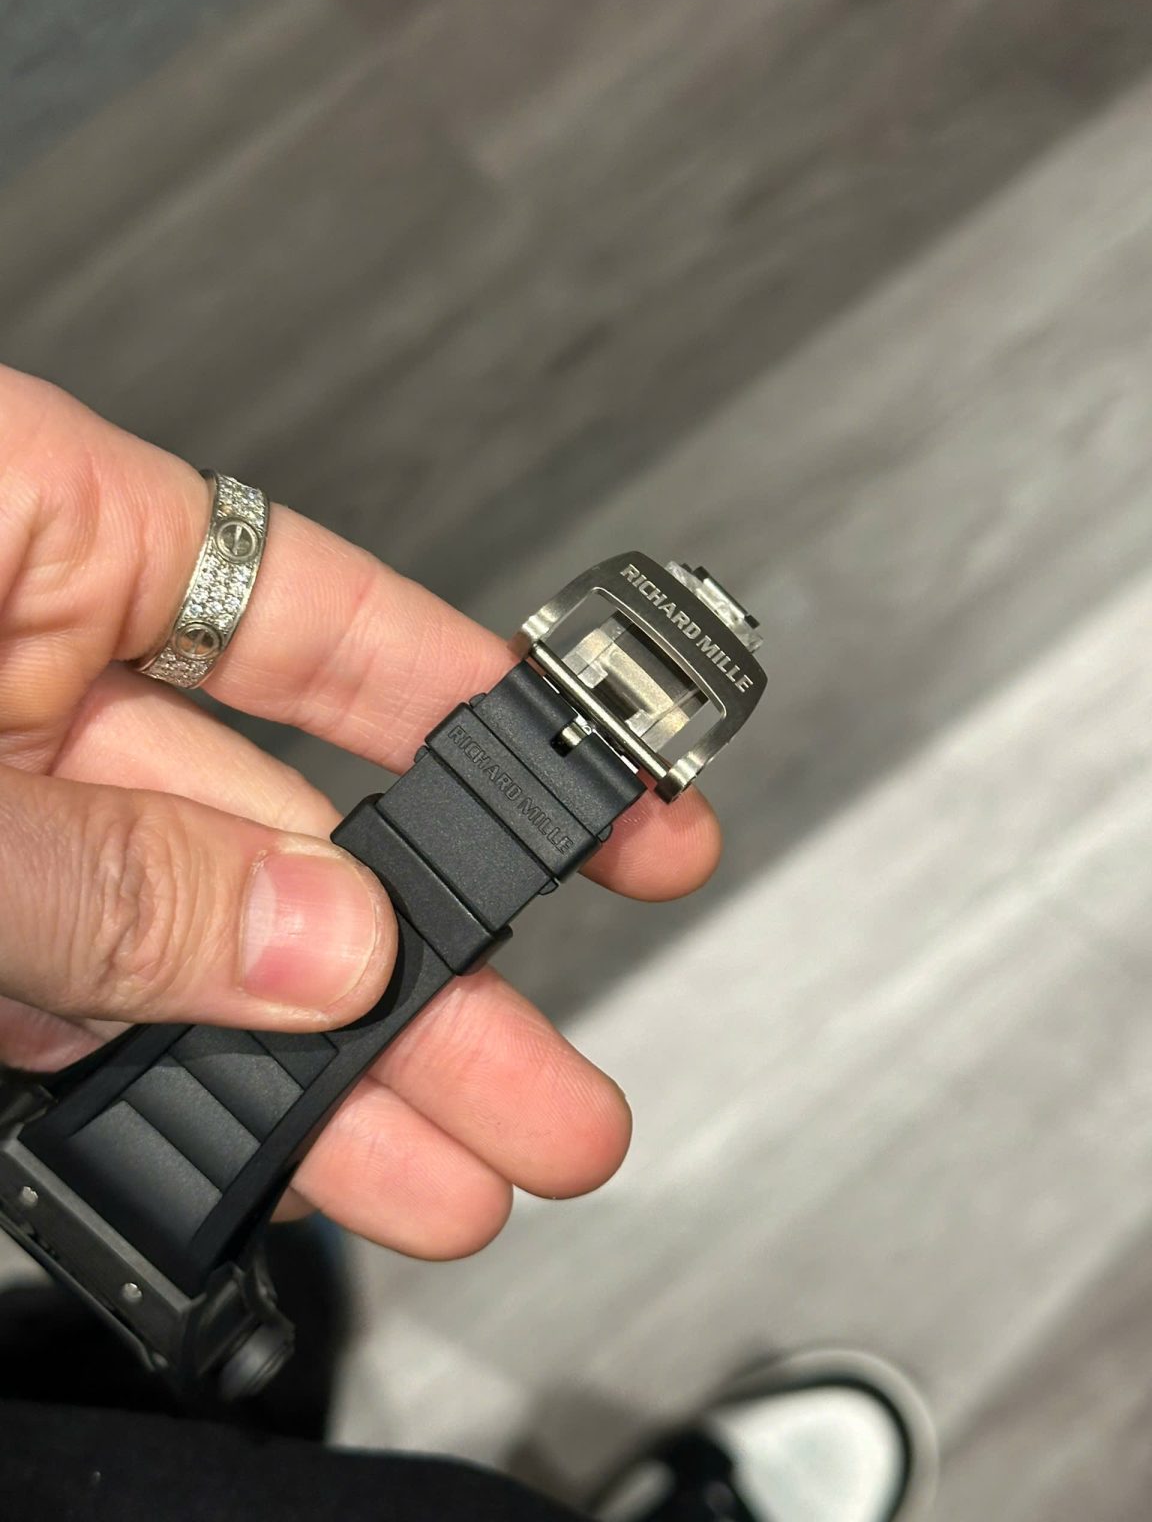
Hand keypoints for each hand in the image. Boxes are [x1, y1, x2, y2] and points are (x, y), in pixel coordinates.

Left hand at [0, 367, 720, 1257]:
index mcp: (32, 522)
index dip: (493, 717)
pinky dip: (163, 1086)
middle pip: (284, 823)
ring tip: (441, 1170)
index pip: (325, 616)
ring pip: (188, 942)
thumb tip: (319, 942)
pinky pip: (74, 1000)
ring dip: (314, 1072)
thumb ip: (111, 872)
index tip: (616, 795)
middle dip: (428, 975)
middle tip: (548, 1077)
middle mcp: (15, 655)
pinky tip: (260, 1151)